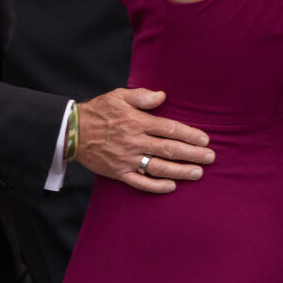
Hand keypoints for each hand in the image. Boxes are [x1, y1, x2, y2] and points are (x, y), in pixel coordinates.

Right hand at [76, 88, 213, 193]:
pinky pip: (139, 182)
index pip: (171, 129)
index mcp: (138, 122)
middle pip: (169, 149)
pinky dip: (156, 186)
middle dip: (193, 154)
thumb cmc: (99, 111)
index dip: (190, 135)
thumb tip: (162, 96)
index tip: (205, 140)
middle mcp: (135, 142)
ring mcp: (127, 159)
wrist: (71, 132)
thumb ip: (142, 96)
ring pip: (158, 167)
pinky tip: (171, 186)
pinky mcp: (118, 172)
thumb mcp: (119, 96)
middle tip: (211, 158)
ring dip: (180, 171)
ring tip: (198, 173)